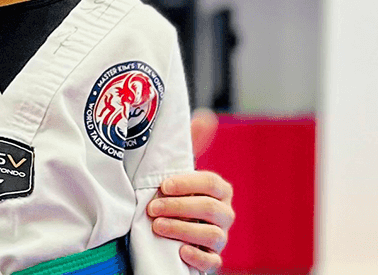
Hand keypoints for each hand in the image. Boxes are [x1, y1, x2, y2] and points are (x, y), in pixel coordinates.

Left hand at [147, 110, 234, 272]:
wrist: (168, 225)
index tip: (163, 185)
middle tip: (153, 207)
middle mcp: (224, 213)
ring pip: (213, 236)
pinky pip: (213, 262)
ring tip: (157, 227)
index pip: (211, 183)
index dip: (188, 184)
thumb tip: (205, 116)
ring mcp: (220, 237)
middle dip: (180, 207)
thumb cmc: (175, 192)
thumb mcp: (180, 167)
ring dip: (183, 230)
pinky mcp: (211, 258)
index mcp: (219, 190)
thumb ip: (192, 144)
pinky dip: (197, 257)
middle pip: (211, 210)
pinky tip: (179, 251)